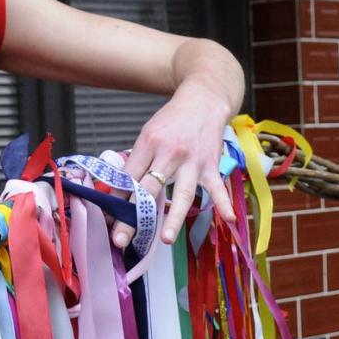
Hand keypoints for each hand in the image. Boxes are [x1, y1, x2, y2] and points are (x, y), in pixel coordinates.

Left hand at [111, 81, 236, 247]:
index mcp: (148, 142)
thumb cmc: (173, 119)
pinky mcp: (211, 164)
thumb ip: (138, 160)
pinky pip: (217, 187)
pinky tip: (229, 219)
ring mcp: (192, 160)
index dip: (117, 200)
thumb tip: (121, 189)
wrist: (205, 98)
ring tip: (166, 239)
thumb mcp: (149, 133)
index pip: (129, 176)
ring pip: (181, 192)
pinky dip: (224, 203)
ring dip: (173, 216)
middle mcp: (169, 152)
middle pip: (149, 188)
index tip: (109, 221)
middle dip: (134, 216)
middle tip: (121, 240)